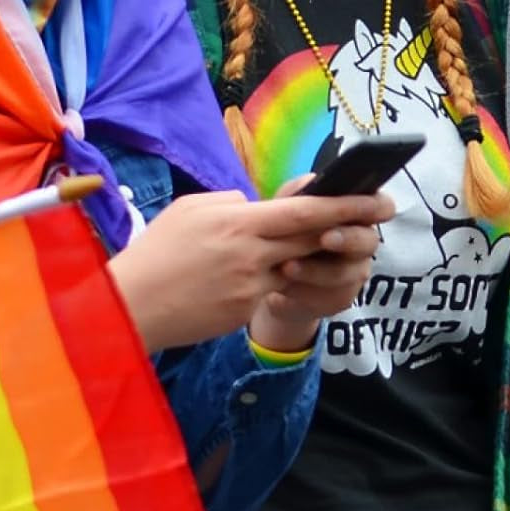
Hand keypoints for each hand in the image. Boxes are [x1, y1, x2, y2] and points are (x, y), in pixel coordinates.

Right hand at [108, 189, 391, 352]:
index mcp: (240, 222)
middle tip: (380, 215)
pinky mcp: (243, 312)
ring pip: (296, 267)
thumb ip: (231, 203)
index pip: (304, 211)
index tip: (373, 198)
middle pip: (313, 239)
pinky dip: (273, 281)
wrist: (129, 306)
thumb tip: (256, 206)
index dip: (343, 205)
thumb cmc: (156, 251)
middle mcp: (252, 254)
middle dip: (349, 228)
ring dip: (311, 258)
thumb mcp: (192, 210)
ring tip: (326, 246)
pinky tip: (261, 278)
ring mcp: (250, 286)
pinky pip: (269, 291)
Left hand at [252, 177, 392, 349]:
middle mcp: (363, 242)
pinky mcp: (341, 298)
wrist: (273, 279)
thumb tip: (312, 182)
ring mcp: (355, 272)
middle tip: (325, 238)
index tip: (368, 206)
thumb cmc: (287, 233)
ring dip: (316, 270)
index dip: (378, 206)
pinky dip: (304, 290)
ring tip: (287, 266)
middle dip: (348, 239)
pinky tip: (284, 286)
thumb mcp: (287, 207)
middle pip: (369, 241)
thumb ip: (299, 192)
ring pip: (347, 272)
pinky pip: (331, 296)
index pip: (381, 206)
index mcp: (356, 214)